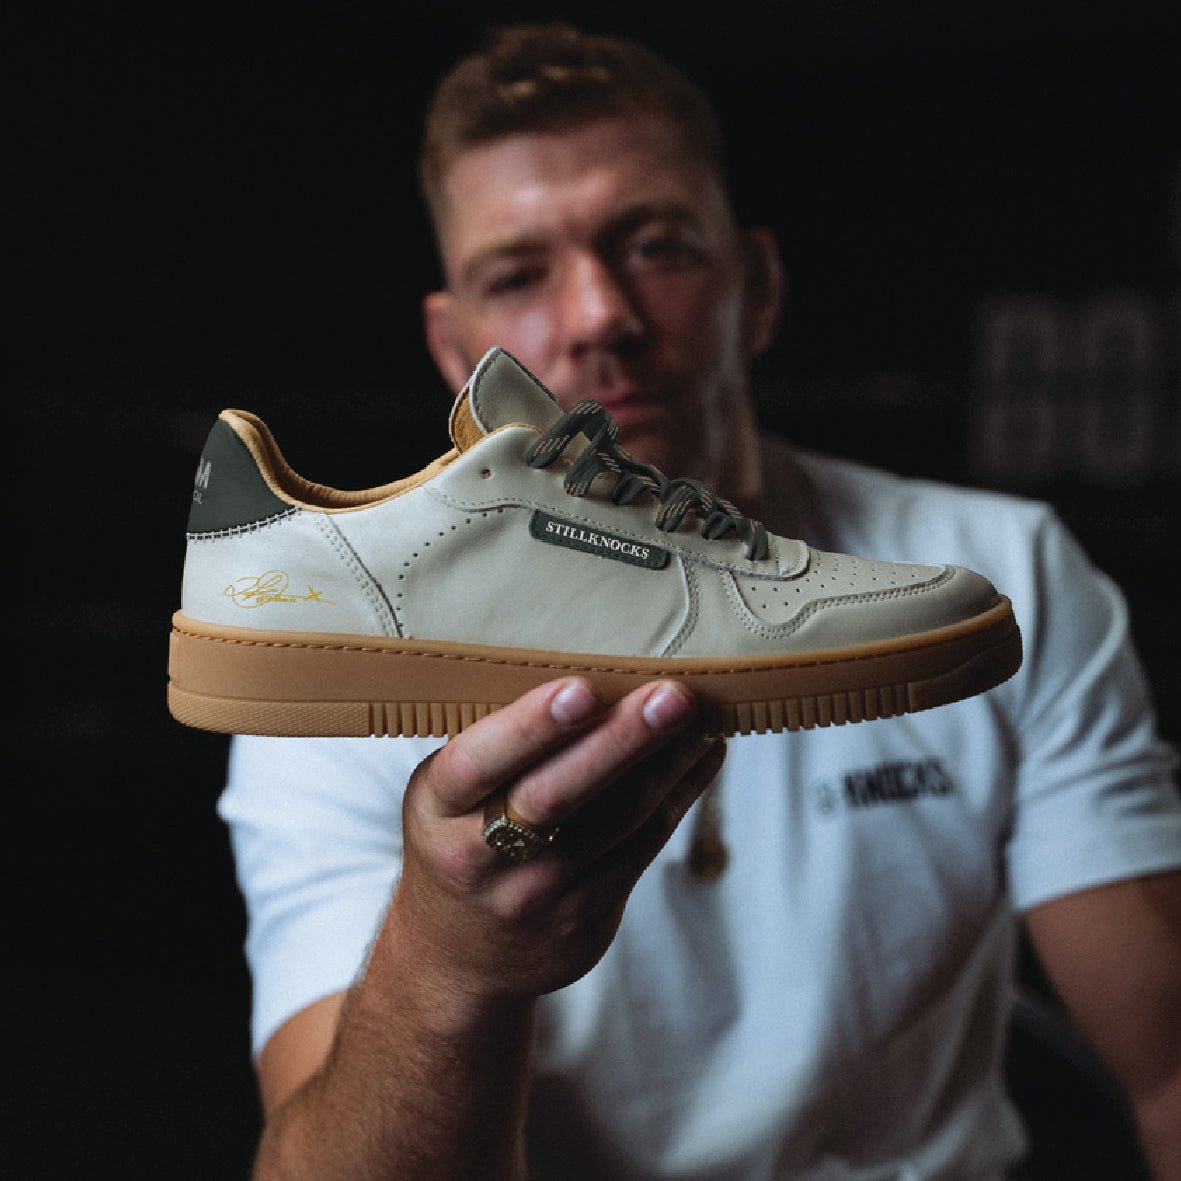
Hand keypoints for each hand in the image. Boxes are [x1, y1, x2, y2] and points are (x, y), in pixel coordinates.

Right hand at [392, 676, 725, 999]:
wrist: (456, 959)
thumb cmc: (457, 840)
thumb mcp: (446, 794)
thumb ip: (499, 744)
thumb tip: (595, 673)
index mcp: (437, 809)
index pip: (479, 764)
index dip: (530, 728)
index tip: (581, 689)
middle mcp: (480, 857)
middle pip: (558, 796)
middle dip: (621, 741)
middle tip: (671, 697)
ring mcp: (537, 896)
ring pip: (617, 820)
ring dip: (668, 762)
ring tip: (701, 714)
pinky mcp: (587, 919)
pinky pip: (645, 845)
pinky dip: (679, 793)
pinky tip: (703, 753)